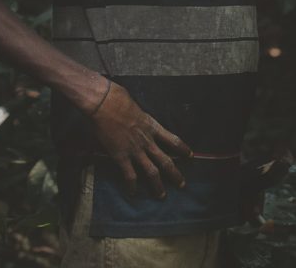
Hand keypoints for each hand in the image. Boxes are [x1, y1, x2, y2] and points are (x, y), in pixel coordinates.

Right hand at [90, 82, 192, 198]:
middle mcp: (147, 141)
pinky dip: (132, 186)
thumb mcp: (136, 107)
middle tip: (182, 184)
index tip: (190, 155)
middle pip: (166, 161)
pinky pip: (130, 175)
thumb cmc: (119, 99)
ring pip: (152, 172)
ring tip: (162, 196)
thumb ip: (141, 117)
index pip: (173, 140)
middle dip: (175, 174)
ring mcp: (135, 150)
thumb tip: (137, 117)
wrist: (105, 103)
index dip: (183, 149)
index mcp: (152, 126)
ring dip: (158, 186)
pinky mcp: (121, 156)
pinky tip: (133, 193)